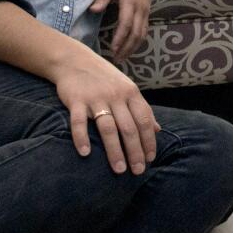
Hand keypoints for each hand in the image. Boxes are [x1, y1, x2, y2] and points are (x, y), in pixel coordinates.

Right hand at [53, 57, 160, 173]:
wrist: (74, 60)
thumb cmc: (104, 78)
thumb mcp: (127, 89)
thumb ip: (142, 109)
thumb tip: (158, 130)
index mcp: (131, 93)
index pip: (144, 120)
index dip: (149, 141)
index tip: (150, 159)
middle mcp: (115, 96)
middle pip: (128, 128)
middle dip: (135, 151)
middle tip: (138, 171)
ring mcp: (96, 98)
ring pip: (108, 128)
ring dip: (114, 151)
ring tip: (119, 169)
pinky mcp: (76, 100)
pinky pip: (79, 121)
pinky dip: (81, 138)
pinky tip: (85, 153)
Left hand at [89, 0, 150, 62]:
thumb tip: (93, 10)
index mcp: (130, 1)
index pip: (126, 24)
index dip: (120, 38)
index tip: (113, 49)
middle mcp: (140, 8)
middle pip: (136, 33)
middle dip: (127, 48)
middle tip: (116, 60)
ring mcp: (145, 10)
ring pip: (142, 33)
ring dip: (133, 47)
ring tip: (123, 57)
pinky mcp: (147, 11)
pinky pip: (144, 29)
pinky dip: (138, 41)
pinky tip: (130, 47)